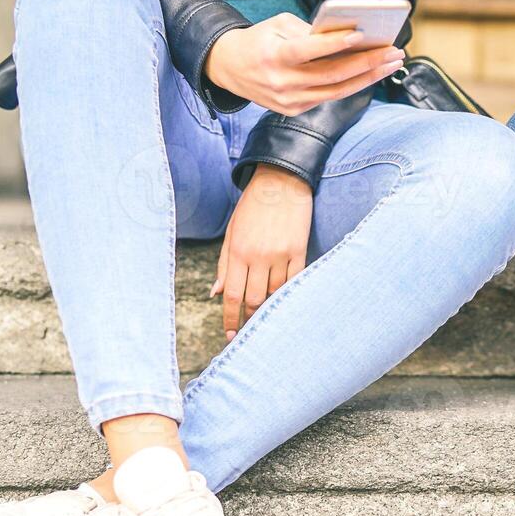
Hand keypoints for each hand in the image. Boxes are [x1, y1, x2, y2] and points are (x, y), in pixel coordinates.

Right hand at [206, 12, 403, 115]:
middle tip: (393, 51)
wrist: (229, 69)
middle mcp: (282, 83)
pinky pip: (329, 97)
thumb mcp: (277, 25)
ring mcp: (289, 101)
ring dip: (369, 76)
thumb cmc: (260, 40)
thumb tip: (347, 36)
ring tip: (391, 63)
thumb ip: (309, 31)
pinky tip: (372, 73)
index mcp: (275, 56)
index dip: (335, 44)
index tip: (362, 34)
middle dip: (367, 62)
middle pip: (332, 75)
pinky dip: (353, 84)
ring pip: (337, 91)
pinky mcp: (294, 111)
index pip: (309, 51)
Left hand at [212, 164, 312, 339]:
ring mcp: (280, 254)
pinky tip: (284, 299)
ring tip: (265, 312)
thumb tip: (216, 293)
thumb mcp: (232, 231)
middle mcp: (258, 255)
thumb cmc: (253, 206)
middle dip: (249, 316)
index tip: (230, 334)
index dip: (230, 319)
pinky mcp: (298, 250)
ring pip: (274, 293)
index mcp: (238, 251)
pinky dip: (288, 293)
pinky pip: (294, 281)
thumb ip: (224, 263)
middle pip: (253, 299)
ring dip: (268, 305)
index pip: (232, 294)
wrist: (282, 181)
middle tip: (248, 327)